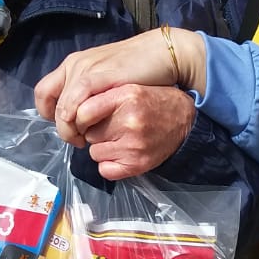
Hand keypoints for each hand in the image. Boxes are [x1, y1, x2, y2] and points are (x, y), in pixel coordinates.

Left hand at [35, 28, 206, 140]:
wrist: (160, 53)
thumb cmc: (136, 69)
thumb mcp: (104, 75)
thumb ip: (88, 91)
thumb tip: (76, 113)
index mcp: (73, 64)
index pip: (43, 93)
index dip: (48, 114)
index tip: (64, 126)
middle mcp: (75, 65)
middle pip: (53, 104)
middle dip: (62, 128)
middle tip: (77, 139)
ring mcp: (87, 69)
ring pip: (63, 107)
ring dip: (69, 129)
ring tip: (83, 140)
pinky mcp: (101, 77)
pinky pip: (78, 102)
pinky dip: (78, 120)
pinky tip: (90, 131)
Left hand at [77, 84, 196, 178]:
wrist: (186, 120)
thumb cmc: (154, 102)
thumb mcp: (131, 88)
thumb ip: (103, 96)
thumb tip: (72, 114)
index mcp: (126, 97)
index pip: (83, 112)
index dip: (80, 118)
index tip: (85, 120)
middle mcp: (130, 120)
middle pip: (89, 134)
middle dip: (95, 132)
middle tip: (111, 128)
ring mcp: (134, 145)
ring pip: (95, 152)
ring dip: (103, 148)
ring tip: (120, 139)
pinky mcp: (138, 164)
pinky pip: (105, 170)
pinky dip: (109, 165)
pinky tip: (121, 153)